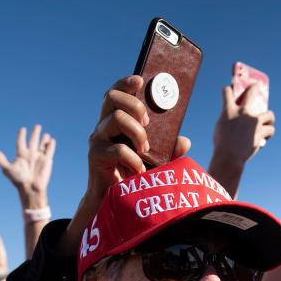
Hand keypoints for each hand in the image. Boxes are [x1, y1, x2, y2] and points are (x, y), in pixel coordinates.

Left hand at [0, 125, 55, 204]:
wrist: (30, 188)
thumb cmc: (18, 180)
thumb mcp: (7, 169)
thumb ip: (1, 160)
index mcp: (21, 155)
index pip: (21, 142)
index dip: (21, 135)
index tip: (23, 129)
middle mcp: (30, 155)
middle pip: (33, 141)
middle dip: (35, 133)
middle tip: (37, 126)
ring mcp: (39, 157)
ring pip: (42, 145)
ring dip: (44, 139)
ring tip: (46, 134)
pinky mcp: (46, 161)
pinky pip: (49, 151)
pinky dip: (51, 146)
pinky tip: (52, 140)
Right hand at [87, 75, 189, 201]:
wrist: (114, 200)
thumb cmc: (133, 176)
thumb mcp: (156, 160)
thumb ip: (169, 150)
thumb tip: (185, 141)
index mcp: (116, 120)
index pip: (116, 93)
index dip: (125, 83)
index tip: (141, 80)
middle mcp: (104, 125)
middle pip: (112, 97)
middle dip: (135, 105)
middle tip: (148, 123)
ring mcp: (98, 139)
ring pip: (116, 118)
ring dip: (137, 132)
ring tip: (145, 149)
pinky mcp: (95, 155)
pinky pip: (117, 149)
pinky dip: (133, 159)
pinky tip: (139, 170)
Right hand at [212, 83, 275, 166]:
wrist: (229, 157)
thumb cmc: (222, 146)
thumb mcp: (220, 130)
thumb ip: (228, 122)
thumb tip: (235, 123)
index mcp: (228, 111)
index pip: (227, 93)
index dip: (227, 90)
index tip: (228, 89)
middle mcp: (242, 112)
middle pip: (251, 93)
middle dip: (254, 87)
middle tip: (257, 85)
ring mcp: (253, 121)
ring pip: (270, 114)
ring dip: (270, 119)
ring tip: (269, 122)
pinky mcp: (261, 131)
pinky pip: (270, 130)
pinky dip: (268, 135)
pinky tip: (266, 138)